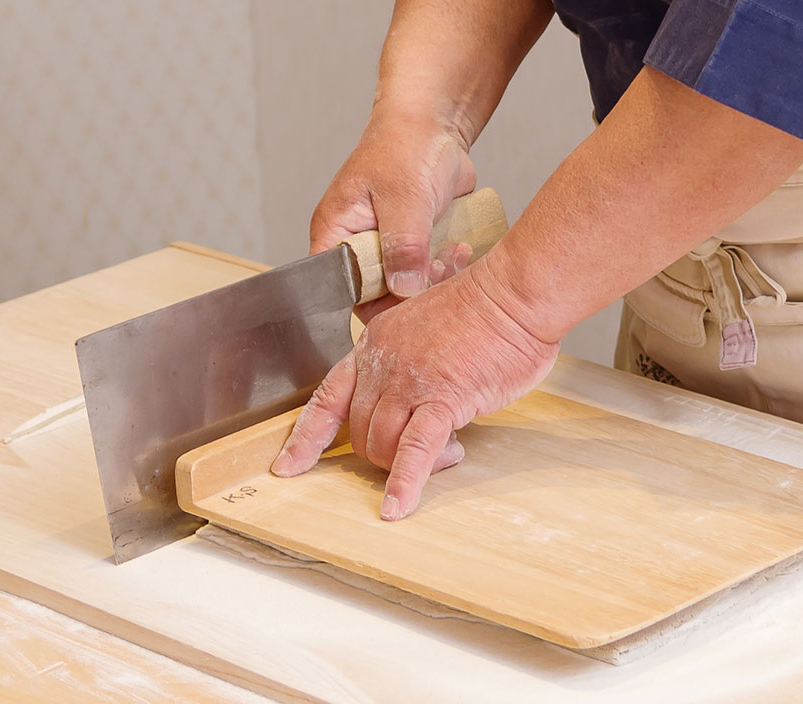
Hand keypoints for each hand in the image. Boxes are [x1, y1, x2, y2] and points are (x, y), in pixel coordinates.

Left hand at [270, 260, 558, 519]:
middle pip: (358, 429)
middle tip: (425, 454)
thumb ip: (410, 360)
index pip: (328, 395)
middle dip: (383, 453)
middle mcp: (383, 363)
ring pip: (381, 443)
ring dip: (404, 465)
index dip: (307, 436)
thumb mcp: (425, 325)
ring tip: (446, 456)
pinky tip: (398, 506)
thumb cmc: (484, 308)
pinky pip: (415, 450)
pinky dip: (405, 482)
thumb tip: (415, 397)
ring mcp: (409, 381)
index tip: (289, 465)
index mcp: (376, 343)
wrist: (513, 295)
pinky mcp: (442, 398)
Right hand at [310, 107, 476, 320]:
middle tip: (438, 268)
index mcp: (335, 233)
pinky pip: (427, 275)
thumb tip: (404, 287)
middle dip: (412, 290)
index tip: (407, 293)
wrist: (436, 127)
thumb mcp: (404, 196)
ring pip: (406, 288)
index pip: (339, 289)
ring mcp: (387, 248)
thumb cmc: (404, 146)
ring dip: (435, 280)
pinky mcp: (414, 248)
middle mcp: (357, 246)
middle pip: (377, 296)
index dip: (371, 300)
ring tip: (454, 254)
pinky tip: (460, 250)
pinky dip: (446, 269)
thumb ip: (402, 244)